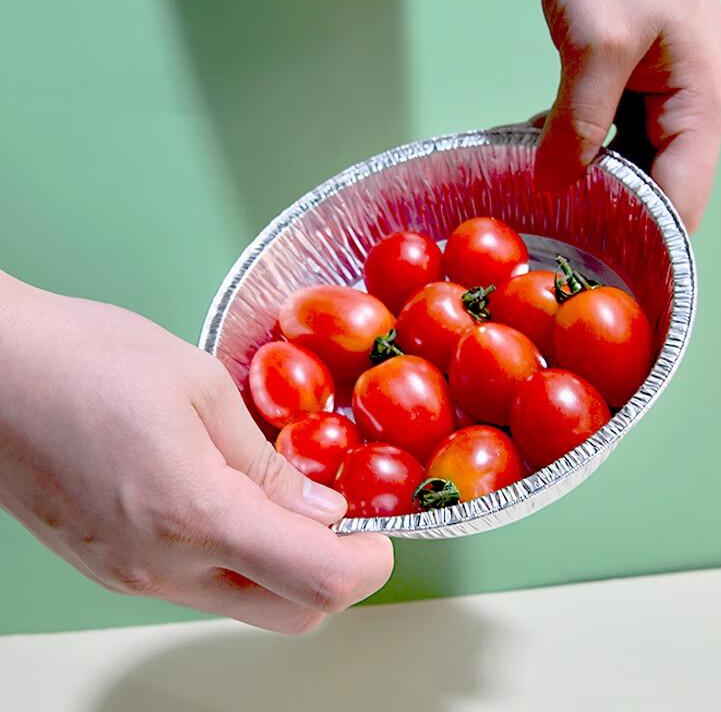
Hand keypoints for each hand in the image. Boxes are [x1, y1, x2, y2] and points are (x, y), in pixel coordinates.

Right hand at [0, 273, 392, 632]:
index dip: (368, 564)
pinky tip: (234, 502)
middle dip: (334, 575)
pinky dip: (237, 557)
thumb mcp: (199, 386)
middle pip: (288, 614)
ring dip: (285, 566)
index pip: (316, 581)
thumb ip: (268, 461)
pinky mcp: (113, 569)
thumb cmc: (86, 359)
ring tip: (289, 499)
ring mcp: (132, 577)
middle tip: (346, 517)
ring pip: (244, 602)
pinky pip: (198, 585)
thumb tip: (321, 508)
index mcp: (194, 512)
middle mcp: (161, 567)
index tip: (381, 533)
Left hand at [535, 0, 720, 231]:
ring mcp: (663, 100)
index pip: (682, 204)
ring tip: (539, 199)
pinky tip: (540, 154)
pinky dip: (577, 150)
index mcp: (701, 108)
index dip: (644, 244)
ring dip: (587, 184)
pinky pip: (609, 137)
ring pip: (628, 168)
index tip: (598, 271)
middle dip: (608, 218)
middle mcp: (691, 112)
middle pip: (656, 193)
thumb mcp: (595, 45)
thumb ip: (578, 124)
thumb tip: (556, 184)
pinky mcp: (634, 87)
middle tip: (554, 239)